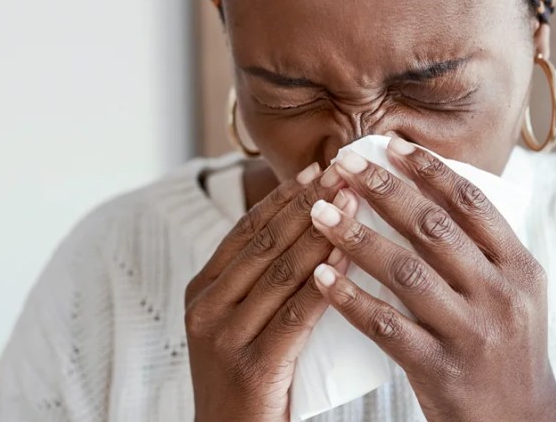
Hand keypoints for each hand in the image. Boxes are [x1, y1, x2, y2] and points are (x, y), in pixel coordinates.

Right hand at [185, 163, 355, 421]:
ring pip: (280, 270)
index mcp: (201, 292)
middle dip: (308, 202)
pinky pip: (295, 313)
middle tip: (345, 170)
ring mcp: (223, 338)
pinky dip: (324, 280)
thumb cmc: (250, 388)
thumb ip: (261, 288)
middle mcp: (205, 308)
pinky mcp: (251, 367)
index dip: (285, 196)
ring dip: (321, 230)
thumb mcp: (241, 328)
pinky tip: (348, 256)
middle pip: (264, 241)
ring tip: (354, 200)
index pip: (247, 230)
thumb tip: (312, 236)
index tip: (320, 169)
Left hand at [307, 137, 555, 421]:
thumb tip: (430, 184)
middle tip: (343, 164)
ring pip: (405, 272)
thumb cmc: (506, 347)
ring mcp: (470, 333)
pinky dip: (350, 298)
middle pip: (434, 229)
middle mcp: (499, 295)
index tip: (389, 144)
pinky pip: (386, 326)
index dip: (429, 170)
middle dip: (384, 190)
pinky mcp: (439, 369)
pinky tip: (320, 277)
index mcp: (520, 268)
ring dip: (357, 237)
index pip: (472, 203)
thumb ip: (482, 247)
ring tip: (318, 211)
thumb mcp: (516, 292)